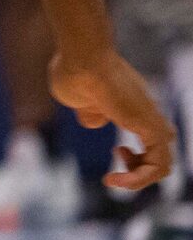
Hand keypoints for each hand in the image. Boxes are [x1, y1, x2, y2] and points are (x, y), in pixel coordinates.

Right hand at [50, 47, 176, 191]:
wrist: (82, 59)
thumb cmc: (75, 74)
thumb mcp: (80, 102)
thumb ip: (91, 114)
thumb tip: (96, 121)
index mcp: (136, 109)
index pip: (156, 142)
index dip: (137, 157)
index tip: (116, 150)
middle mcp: (150, 115)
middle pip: (162, 155)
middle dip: (137, 170)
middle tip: (115, 168)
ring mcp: (152, 120)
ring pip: (164, 165)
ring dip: (138, 180)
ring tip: (113, 180)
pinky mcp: (151, 127)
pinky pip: (159, 166)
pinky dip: (139, 180)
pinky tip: (114, 179)